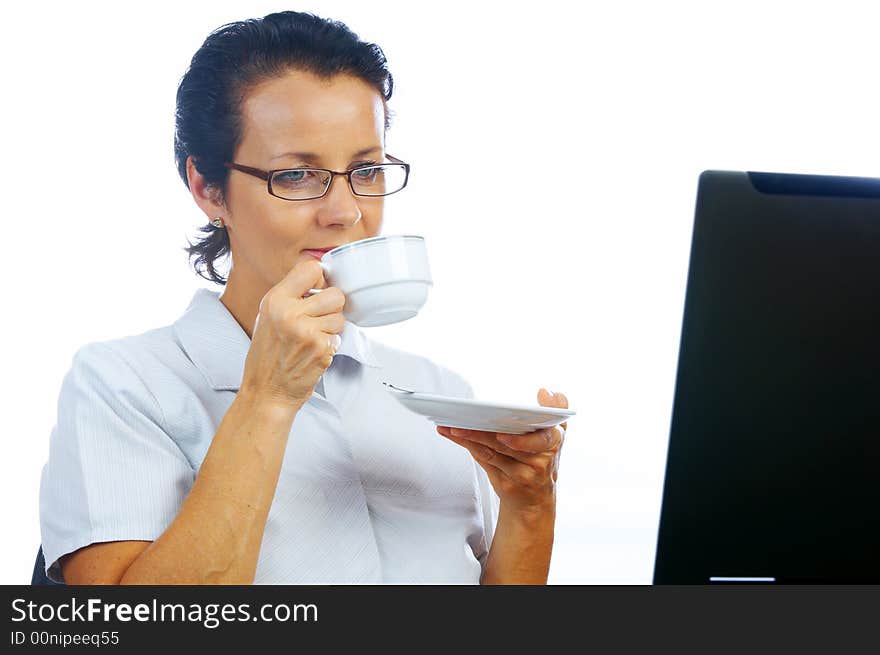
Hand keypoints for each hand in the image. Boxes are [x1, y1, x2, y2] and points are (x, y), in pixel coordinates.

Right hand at [239, 259, 345, 408]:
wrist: (266, 392)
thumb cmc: (267, 357)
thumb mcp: (268, 317)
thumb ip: (291, 297)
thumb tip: (321, 280)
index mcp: (275, 300)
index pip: (311, 268)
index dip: (320, 280)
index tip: (317, 291)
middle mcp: (290, 313)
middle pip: (335, 294)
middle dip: (332, 308)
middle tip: (318, 320)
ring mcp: (306, 331)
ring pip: (340, 317)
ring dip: (332, 329)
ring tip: (313, 339)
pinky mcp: (320, 349)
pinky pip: (338, 338)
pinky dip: (330, 346)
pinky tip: (313, 353)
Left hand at [437, 388, 567, 514]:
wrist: (535, 500)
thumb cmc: (540, 458)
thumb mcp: (553, 433)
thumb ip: (553, 410)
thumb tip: (546, 391)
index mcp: (554, 442)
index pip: (545, 440)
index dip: (524, 441)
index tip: (503, 436)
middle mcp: (541, 462)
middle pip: (508, 445)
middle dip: (483, 434)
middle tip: (464, 423)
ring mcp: (522, 475)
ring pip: (492, 453)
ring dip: (469, 437)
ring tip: (451, 426)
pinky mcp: (506, 484)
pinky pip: (484, 460)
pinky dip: (467, 445)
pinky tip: (452, 434)